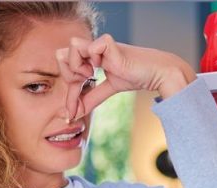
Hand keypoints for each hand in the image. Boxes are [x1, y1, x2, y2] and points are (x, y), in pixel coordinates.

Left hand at [56, 34, 196, 121]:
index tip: (73, 112)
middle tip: (84, 85)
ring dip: (78, 65)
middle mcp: (92, 48)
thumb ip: (91, 99)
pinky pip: (91, 46)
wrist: (156, 73)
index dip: (68, 94)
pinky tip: (103, 67)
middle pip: (60, 54)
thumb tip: (74, 114)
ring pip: (72, 45)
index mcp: (90, 57)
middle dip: (68, 75)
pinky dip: (93, 59)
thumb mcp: (108, 89)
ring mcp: (100, 44)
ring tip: (93, 74)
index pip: (66, 71)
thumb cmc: (135, 76)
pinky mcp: (110, 43)